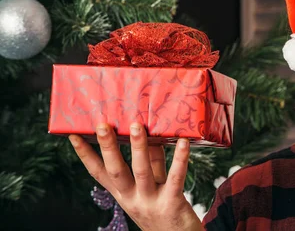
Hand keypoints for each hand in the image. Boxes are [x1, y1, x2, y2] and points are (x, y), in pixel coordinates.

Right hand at [69, 123, 203, 230]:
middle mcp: (132, 198)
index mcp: (123, 194)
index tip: (73, 135)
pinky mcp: (172, 203)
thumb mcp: (150, 186)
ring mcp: (151, 202)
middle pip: (116, 171)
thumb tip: (145, 131)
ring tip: (136, 126)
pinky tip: (183, 142)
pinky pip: (175, 178)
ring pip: (142, 171)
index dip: (85, 155)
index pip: (99, 173)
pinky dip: (179, 159)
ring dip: (139, 148)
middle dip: (109, 148)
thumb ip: (149, 162)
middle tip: (102, 125)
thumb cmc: (162, 207)